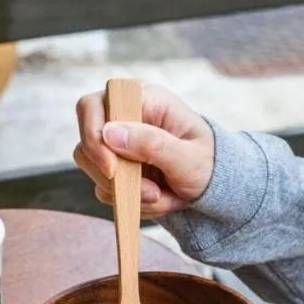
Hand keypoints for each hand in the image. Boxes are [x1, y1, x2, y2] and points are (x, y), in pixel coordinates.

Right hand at [74, 84, 215, 218]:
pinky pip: (107, 190)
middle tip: (151, 193)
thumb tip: (109, 132)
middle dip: (114, 176)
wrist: (216, 187)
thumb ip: (152, 144)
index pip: (94, 106)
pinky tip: (159, 199)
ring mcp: (118, 146)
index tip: (112, 169)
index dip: (92, 135)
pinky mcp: (118, 169)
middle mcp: (126, 119)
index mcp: (145, 102)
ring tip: (161, 196)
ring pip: (93, 170)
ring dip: (126, 193)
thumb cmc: (209, 163)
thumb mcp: (188, 157)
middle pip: (87, 142)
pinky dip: (132, 202)